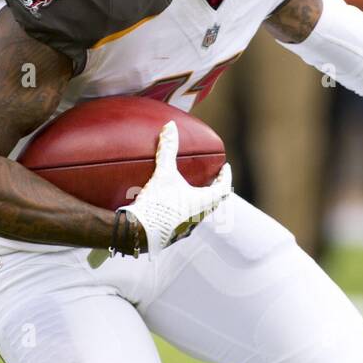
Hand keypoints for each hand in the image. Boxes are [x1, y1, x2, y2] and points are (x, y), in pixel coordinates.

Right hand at [119, 120, 231, 254]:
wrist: (138, 233)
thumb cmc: (157, 203)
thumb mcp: (163, 173)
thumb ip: (167, 149)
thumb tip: (170, 126)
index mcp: (203, 203)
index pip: (223, 188)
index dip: (225, 177)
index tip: (225, 169)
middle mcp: (199, 218)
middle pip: (214, 203)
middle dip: (214, 189)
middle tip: (211, 178)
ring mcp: (186, 230)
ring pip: (200, 215)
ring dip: (200, 203)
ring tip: (193, 192)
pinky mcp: (172, 236)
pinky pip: (185, 222)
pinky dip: (185, 212)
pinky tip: (173, 208)